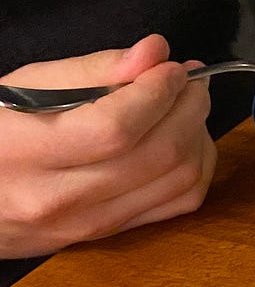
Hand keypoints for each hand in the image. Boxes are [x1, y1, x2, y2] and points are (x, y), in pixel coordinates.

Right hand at [0, 34, 216, 258]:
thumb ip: (91, 70)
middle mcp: (59, 197)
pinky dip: (197, 168)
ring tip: (189, 107)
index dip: (157, 93)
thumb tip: (154, 52)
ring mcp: (88, 222)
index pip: (115, 127)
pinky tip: (189, 141)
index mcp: (25, 151)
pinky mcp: (109, 234)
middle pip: (158, 154)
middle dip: (190, 109)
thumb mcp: (24, 88)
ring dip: (199, 137)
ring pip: (178, 181)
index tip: (174, 68)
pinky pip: (178, 205)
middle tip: (192, 82)